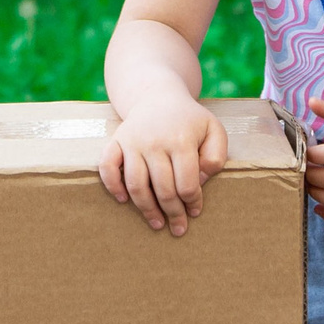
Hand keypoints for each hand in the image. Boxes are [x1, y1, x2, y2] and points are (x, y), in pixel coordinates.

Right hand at [100, 96, 229, 236]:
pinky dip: (112, 186)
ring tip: (156, 223)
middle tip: (178, 228)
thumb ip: (216, 156)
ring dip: (146, 209)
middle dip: (173, 213)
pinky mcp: (116, 141)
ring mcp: (133, 141)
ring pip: (136, 184)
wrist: (158, 96)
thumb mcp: (214, 130)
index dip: (192, 202)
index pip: (187, 183)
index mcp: (182, 140)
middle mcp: (155, 141)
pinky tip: (123, 200)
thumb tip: (200, 181)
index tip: (195, 211)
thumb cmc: (189, 120)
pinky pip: (107, 167)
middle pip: (163, 188)